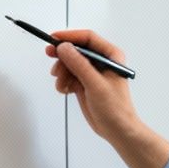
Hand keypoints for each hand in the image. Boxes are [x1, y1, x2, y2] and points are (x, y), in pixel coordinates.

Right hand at [46, 29, 168, 167]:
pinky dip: (63, 82)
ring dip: (62, 72)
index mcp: (111, 56)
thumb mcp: (95, 84)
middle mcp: (101, 61)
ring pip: (70, 63)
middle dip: (63, 56)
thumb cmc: (114, 107)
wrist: (117, 130)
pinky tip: (65, 91)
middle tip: (50, 58)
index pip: (87, 39)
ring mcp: (92, 73)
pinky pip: (69, 76)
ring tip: (62, 85)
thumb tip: (63, 47)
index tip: (53, 39)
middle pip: (76, 50)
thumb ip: (79, 65)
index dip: (69, 37)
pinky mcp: (84, 84)